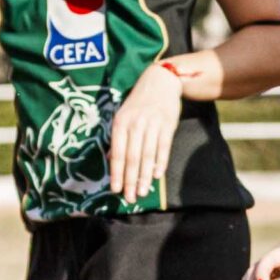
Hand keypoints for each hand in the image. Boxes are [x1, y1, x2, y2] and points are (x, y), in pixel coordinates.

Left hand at [109, 63, 184, 201]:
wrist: (160, 82)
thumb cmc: (139, 102)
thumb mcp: (123, 116)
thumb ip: (118, 138)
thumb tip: (112, 160)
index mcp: (120, 123)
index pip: (118, 153)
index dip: (117, 173)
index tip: (115, 190)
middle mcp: (135, 124)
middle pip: (132, 157)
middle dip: (130, 180)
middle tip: (130, 198)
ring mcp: (152, 124)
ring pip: (147, 155)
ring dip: (144, 176)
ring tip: (142, 192)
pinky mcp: (167, 124)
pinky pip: (163, 147)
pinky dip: (160, 163)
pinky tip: (156, 176)